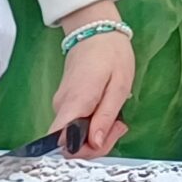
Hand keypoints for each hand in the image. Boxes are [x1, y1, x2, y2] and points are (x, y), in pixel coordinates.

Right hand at [49, 1, 133, 158]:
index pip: (63, 143)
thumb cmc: (111, 54)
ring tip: (117, 114)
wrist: (95, 30)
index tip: (105, 139)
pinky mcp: (65, 102)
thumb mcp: (119, 86)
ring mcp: (61, 104)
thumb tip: (94, 144)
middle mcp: (61, 107)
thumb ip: (105, 117)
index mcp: (74, 103)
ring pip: (75, 134)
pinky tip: (107, 110)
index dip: (83, 151)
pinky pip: (76, 123)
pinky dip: (93, 123)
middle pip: (71, 143)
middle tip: (120, 125)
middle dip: (97, 143)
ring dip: (98, 132)